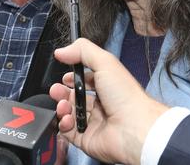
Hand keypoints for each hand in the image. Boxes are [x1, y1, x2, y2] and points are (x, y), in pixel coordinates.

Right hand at [50, 38, 168, 164]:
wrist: (134, 127)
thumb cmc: (125, 95)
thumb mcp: (105, 63)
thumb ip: (83, 51)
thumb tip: (61, 51)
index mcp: (108, 87)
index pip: (86, 81)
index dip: (74, 78)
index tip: (65, 77)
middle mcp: (101, 105)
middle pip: (75, 98)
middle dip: (62, 92)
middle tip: (56, 90)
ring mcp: (94, 123)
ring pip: (70, 114)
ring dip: (62, 107)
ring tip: (62, 104)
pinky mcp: (88, 139)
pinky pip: (69, 132)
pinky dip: (64, 124)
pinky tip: (67, 118)